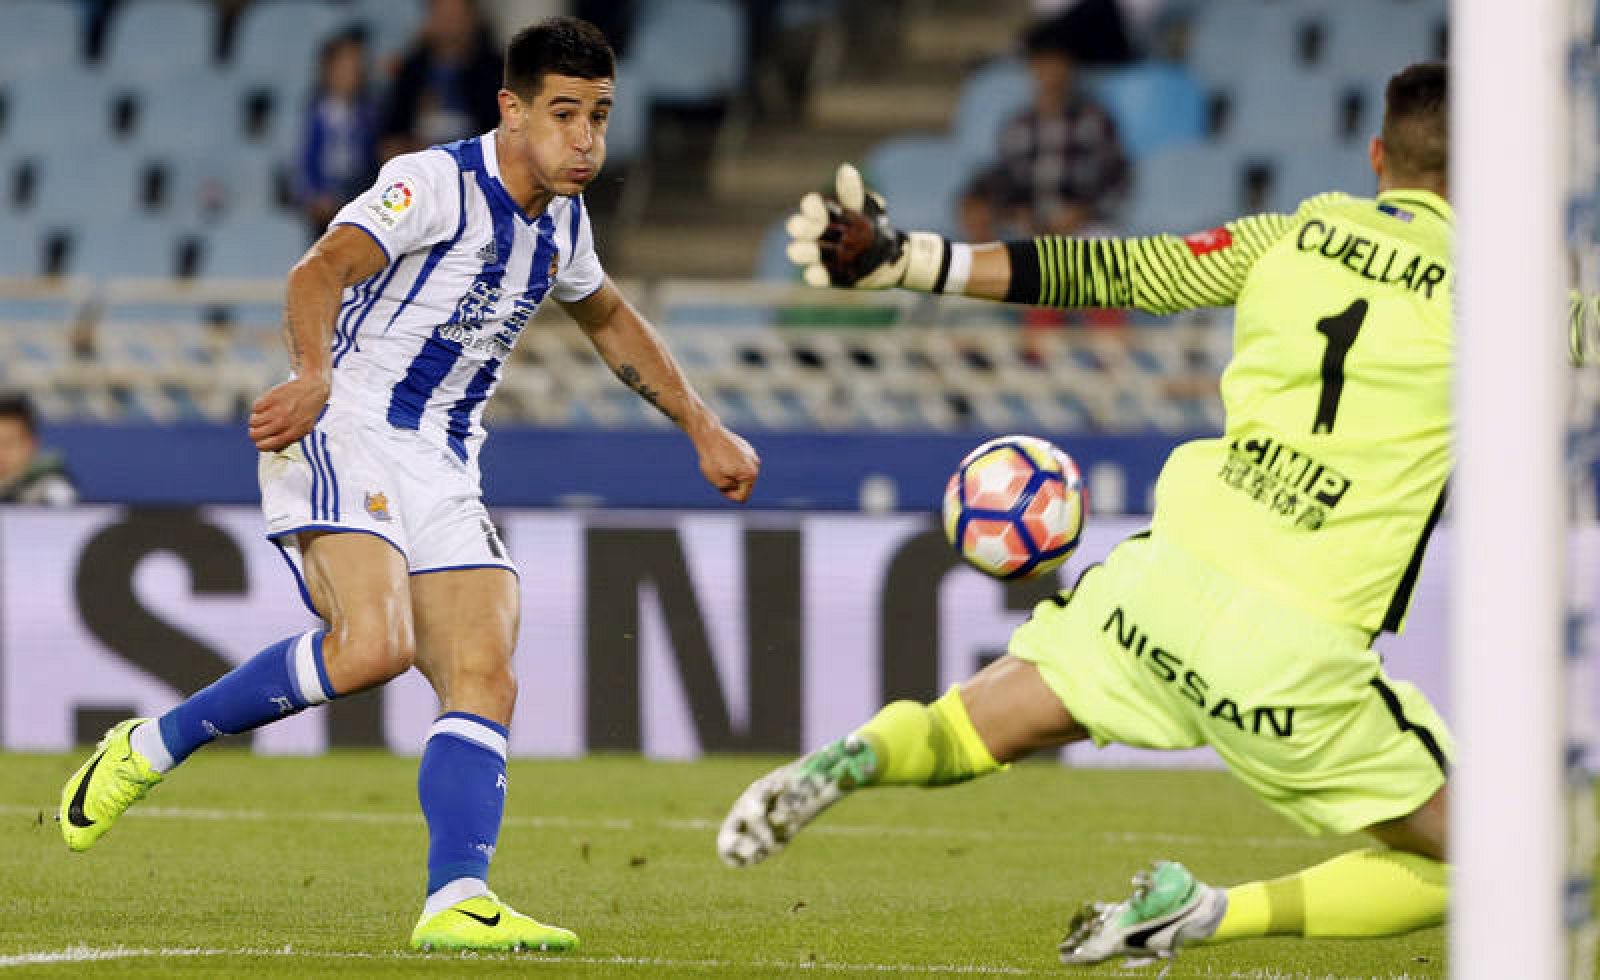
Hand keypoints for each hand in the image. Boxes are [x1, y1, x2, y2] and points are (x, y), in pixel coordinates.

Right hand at [249, 375, 330, 451]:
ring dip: (255, 421)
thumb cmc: (308, 412)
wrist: (313, 388)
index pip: (266, 445)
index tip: (260, 441)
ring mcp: (277, 409)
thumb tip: (273, 450)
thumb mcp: (305, 429)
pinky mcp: (272, 397)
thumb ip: (290, 440)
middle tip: (259, 429)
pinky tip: (266, 407)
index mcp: (293, 433)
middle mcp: (284, 422)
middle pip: (255, 434)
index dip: (260, 445)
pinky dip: (258, 408)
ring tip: (263, 417)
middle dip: (255, 433)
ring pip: (253, 421)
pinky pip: (255, 408)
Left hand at [694, 423, 759, 503]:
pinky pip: (741, 462)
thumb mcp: (717, 482)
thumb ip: (729, 490)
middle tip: (717, 475)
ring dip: (732, 474)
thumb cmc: (712, 459)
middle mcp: (756, 464)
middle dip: (732, 484)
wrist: (708, 434)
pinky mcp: (746, 447)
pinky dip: (732, 464)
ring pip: (742, 473)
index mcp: (751, 475)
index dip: (729, 495)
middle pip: (744, 486)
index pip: (742, 497)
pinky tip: (721, 457)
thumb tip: (735, 485)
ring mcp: (752, 455)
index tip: (718, 485)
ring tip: (719, 465)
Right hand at [785, 163, 948, 290]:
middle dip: (800, 228)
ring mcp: (823, 256)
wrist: (890, 256)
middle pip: (803, 229)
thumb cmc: (872, 227)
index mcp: (825, 214)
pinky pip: (818, 276)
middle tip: (799, 227)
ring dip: (802, 251)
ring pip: (805, 252)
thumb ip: (852, 194)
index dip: (811, 207)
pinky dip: (816, 275)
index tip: (814, 206)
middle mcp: (818, 234)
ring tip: (797, 250)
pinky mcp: (829, 276)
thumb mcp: (864, 209)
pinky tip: (814, 273)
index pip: (812, 207)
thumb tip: (846, 169)